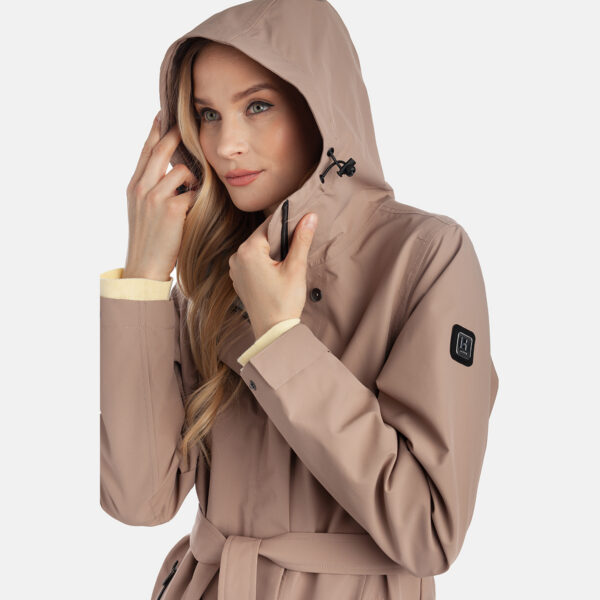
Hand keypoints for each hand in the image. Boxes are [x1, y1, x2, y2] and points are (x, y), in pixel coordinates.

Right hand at [123, 111, 199, 280]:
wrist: (144, 267)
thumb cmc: (150, 240)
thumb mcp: (143, 210)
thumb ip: (152, 189)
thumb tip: (173, 172)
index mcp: (134, 186)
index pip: (145, 151)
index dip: (155, 131)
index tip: (163, 115)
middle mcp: (141, 187)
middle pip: (161, 149)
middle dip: (175, 135)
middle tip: (187, 126)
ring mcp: (155, 197)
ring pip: (182, 170)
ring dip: (194, 180)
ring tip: (193, 196)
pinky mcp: (172, 209)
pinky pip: (194, 193)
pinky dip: (198, 200)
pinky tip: (196, 212)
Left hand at [228, 212, 318, 339]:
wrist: (273, 331)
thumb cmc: (284, 302)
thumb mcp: (296, 268)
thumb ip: (302, 239)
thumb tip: (309, 216)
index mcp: (248, 251)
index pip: (269, 225)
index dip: (286, 222)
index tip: (300, 223)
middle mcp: (236, 258)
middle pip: (262, 237)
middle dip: (280, 239)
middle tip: (298, 246)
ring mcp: (235, 270)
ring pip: (258, 250)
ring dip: (273, 251)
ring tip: (288, 262)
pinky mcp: (239, 280)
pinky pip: (253, 262)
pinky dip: (265, 262)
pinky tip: (278, 272)